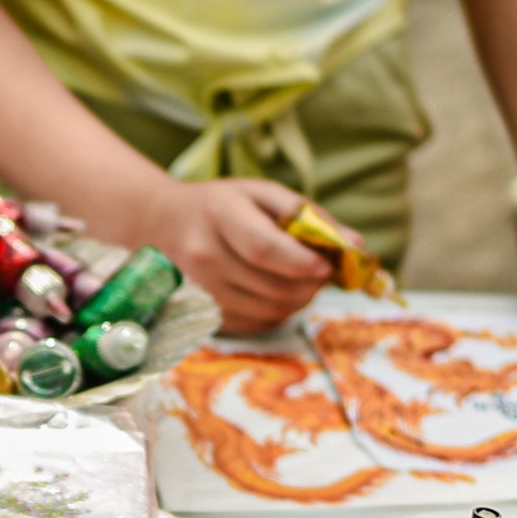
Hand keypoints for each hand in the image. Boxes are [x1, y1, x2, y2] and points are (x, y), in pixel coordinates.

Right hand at [126, 179, 333, 333]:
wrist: (161, 225)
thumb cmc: (219, 205)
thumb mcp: (261, 193)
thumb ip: (309, 215)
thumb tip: (355, 244)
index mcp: (219, 217)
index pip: (265, 249)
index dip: (303, 262)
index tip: (328, 265)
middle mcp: (204, 258)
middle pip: (273, 287)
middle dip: (311, 284)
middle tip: (322, 271)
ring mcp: (201, 291)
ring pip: (270, 310)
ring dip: (298, 299)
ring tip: (299, 279)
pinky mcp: (204, 315)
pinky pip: (258, 324)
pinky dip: (278, 312)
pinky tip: (275, 291)